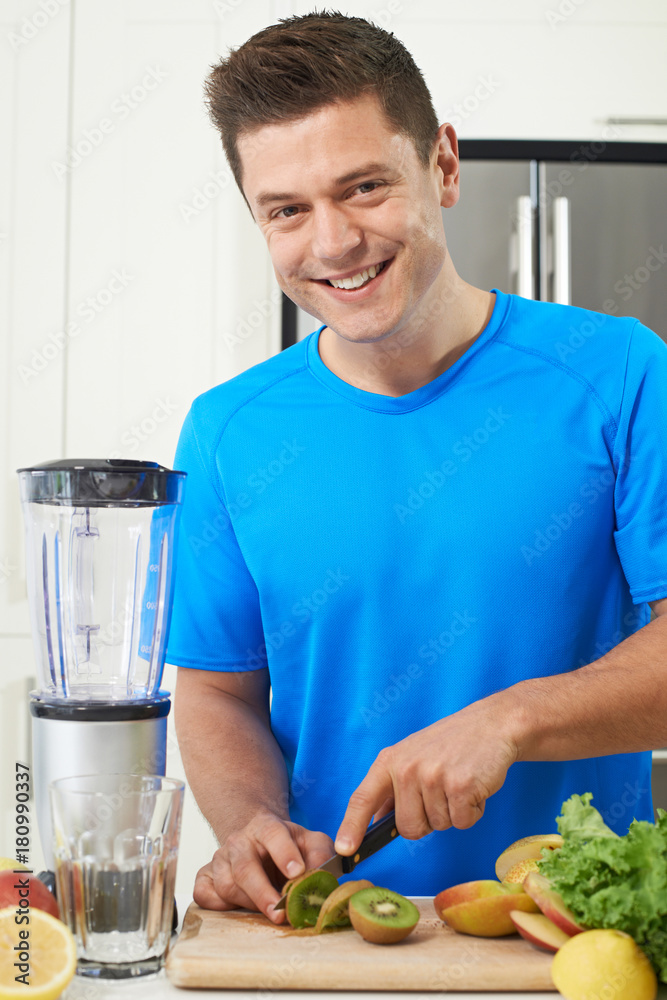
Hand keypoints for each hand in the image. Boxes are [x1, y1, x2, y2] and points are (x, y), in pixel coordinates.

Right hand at [192, 810, 333, 922]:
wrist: (259, 842)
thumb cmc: (288, 847)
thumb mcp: (310, 843)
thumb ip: (321, 854)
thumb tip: (320, 875)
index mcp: (266, 826)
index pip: (273, 833)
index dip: (285, 852)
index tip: (297, 872)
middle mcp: (239, 841)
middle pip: (245, 867)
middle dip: (263, 893)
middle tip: (280, 912)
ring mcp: (220, 858)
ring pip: (227, 885)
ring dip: (249, 904)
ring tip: (269, 910)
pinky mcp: (206, 876)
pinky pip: (204, 894)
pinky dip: (220, 906)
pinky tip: (238, 907)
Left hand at [334, 696, 518, 853]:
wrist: (490, 725)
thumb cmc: (451, 744)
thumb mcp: (412, 756)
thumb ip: (393, 787)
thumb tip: (376, 821)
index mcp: (390, 761)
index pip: (363, 798)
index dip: (351, 827)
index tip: (343, 850)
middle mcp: (407, 768)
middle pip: (408, 828)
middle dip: (427, 821)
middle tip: (441, 792)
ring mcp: (433, 776)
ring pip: (438, 827)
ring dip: (453, 812)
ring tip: (459, 782)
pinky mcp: (460, 786)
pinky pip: (462, 823)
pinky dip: (473, 812)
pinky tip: (474, 786)